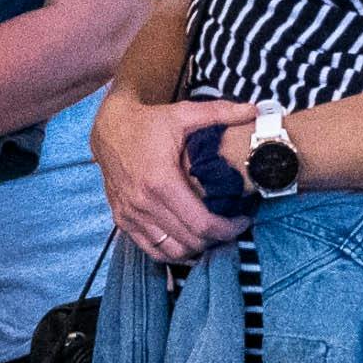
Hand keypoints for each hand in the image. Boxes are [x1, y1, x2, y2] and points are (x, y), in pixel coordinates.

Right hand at [95, 86, 258, 267]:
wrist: (108, 128)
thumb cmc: (148, 123)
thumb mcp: (183, 114)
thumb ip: (220, 113)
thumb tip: (254, 110)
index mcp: (161, 182)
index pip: (202, 224)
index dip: (228, 229)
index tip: (242, 221)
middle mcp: (143, 203)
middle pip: (190, 242)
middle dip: (217, 239)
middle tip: (231, 226)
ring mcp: (130, 214)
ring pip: (172, 251)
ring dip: (196, 248)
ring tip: (211, 234)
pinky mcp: (122, 219)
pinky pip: (151, 250)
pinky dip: (172, 251)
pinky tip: (187, 239)